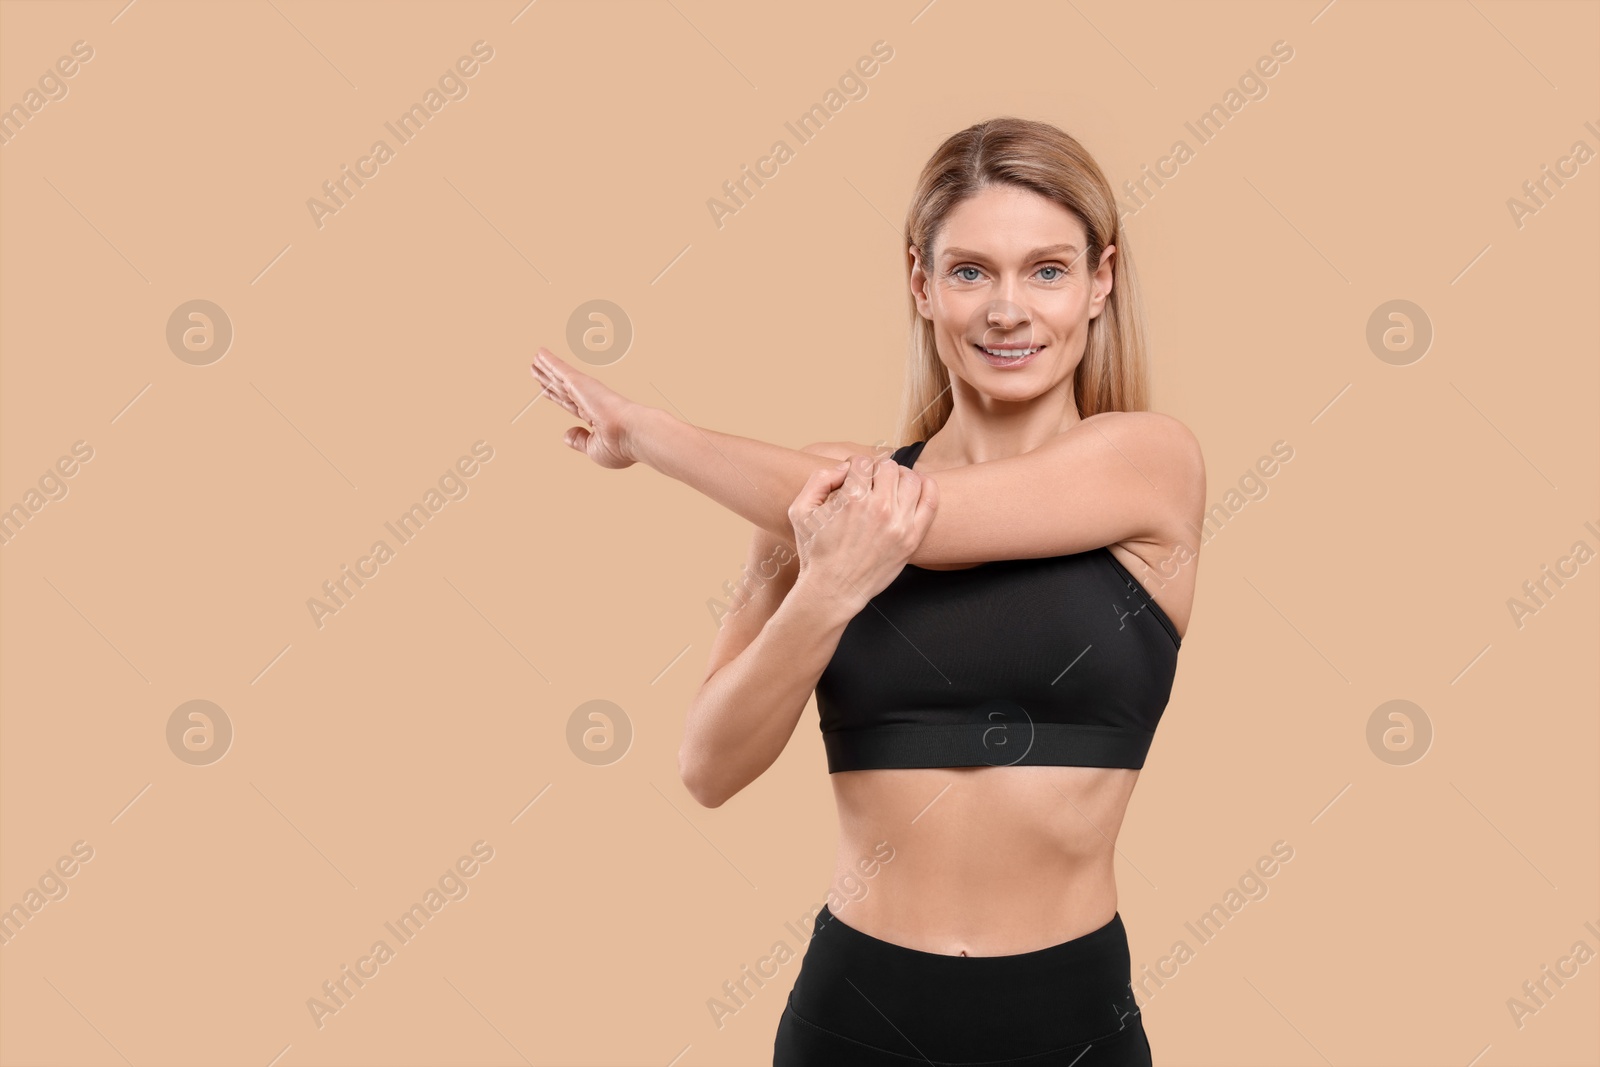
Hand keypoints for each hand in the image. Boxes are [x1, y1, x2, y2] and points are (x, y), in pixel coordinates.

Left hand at [529, 347, 642, 468]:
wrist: (633, 435)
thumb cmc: (620, 446)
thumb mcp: (594, 449)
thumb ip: (579, 441)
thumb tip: (566, 435)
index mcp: (594, 418)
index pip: (570, 404)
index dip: (556, 397)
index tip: (545, 390)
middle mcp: (589, 402)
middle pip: (562, 388)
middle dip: (549, 379)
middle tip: (536, 369)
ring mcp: (585, 391)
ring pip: (559, 377)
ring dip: (546, 367)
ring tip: (535, 359)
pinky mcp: (580, 383)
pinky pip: (560, 369)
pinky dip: (549, 361)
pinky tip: (540, 354)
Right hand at [787, 453, 939, 616]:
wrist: (833, 590)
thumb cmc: (815, 551)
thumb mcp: (800, 511)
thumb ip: (819, 479)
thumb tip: (844, 468)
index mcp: (851, 499)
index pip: (862, 462)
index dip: (854, 466)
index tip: (852, 477)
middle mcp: (879, 509)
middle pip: (887, 467)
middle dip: (876, 470)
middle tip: (870, 483)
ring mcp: (899, 524)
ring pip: (910, 479)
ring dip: (899, 477)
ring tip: (890, 486)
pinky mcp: (912, 538)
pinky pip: (930, 500)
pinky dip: (927, 486)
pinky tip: (917, 485)